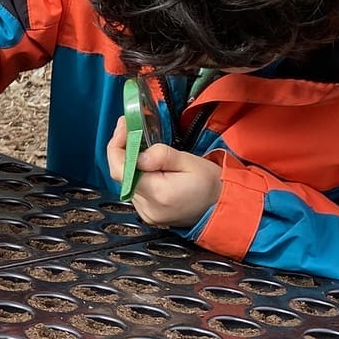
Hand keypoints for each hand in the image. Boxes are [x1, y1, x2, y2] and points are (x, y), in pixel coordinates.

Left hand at [105, 117, 221, 226]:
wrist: (221, 207)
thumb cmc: (210, 183)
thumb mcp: (190, 162)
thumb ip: (162, 156)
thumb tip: (138, 154)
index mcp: (158, 193)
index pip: (121, 170)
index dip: (117, 145)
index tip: (124, 125)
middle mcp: (147, 207)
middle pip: (122, 175)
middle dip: (124, 149)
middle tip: (131, 128)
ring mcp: (146, 213)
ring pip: (128, 181)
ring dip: (131, 161)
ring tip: (141, 143)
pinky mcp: (148, 214)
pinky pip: (135, 190)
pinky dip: (137, 174)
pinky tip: (147, 163)